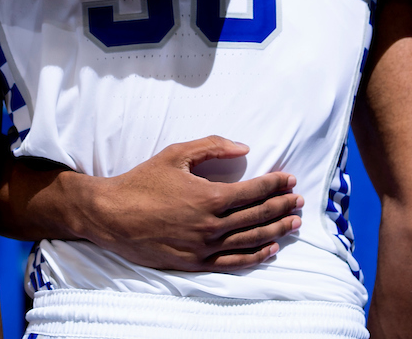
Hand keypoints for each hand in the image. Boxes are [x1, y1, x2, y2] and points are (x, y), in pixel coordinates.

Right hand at [80, 136, 302, 271]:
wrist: (112, 215)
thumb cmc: (143, 181)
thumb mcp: (177, 154)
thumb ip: (213, 147)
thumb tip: (244, 147)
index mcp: (209, 196)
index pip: (254, 191)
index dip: (276, 184)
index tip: (290, 179)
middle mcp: (211, 225)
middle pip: (258, 216)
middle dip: (282, 206)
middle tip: (299, 200)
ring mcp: (204, 247)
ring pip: (250, 240)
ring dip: (276, 231)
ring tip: (294, 224)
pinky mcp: (194, 263)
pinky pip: (232, 262)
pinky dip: (254, 257)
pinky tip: (269, 251)